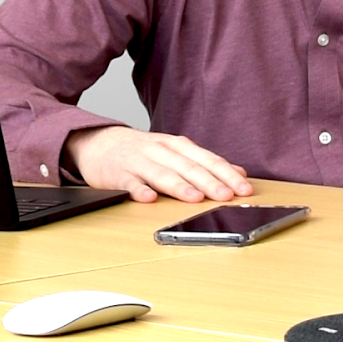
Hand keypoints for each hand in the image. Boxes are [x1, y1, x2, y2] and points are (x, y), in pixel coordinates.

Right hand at [64, 126, 253, 202]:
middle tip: (226, 196)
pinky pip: (129, 182)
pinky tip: (149, 199)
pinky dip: (139, 190)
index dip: (226, 174)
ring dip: (179, 186)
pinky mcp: (117, 173)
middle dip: (209, 182)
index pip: (207, 159)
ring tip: (195, 199)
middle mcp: (160, 151)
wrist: (98, 142)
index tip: (244, 189)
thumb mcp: (176, 151)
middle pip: (188, 167)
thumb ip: (206, 162)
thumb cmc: (143, 151)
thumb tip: (239, 173)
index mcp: (178, 146)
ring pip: (161, 173)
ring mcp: (138, 161)